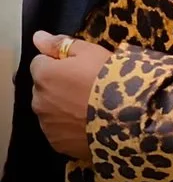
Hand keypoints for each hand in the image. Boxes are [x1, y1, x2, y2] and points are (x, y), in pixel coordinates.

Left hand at [30, 31, 111, 159]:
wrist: (125, 115)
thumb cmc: (107, 76)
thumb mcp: (88, 51)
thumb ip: (59, 44)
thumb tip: (37, 37)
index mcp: (43, 75)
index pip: (39, 63)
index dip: (58, 62)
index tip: (77, 66)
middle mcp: (38, 101)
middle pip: (43, 87)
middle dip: (56, 84)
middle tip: (84, 84)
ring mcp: (47, 125)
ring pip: (49, 109)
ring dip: (60, 105)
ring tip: (87, 104)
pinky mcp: (57, 144)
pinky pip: (58, 130)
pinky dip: (67, 125)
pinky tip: (86, 121)